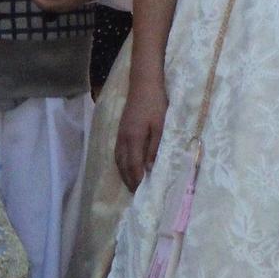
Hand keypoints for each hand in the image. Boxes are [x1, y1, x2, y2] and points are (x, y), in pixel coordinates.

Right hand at [116, 74, 167, 190]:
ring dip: (123, 173)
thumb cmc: (156, 104)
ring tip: (131, 184)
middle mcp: (123, 139)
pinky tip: (126, 166)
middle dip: (129, 180)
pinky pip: (117, 152)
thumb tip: (150, 168)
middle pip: (123, 165)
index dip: (137, 180)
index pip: (133, 166)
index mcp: (133, 139)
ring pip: (118, 159)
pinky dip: (121, 163)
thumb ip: (154, 148)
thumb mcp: (160, 126)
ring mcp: (120, 134)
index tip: (142, 193)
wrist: (144, 83)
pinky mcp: (120, 130)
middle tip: (136, 194)